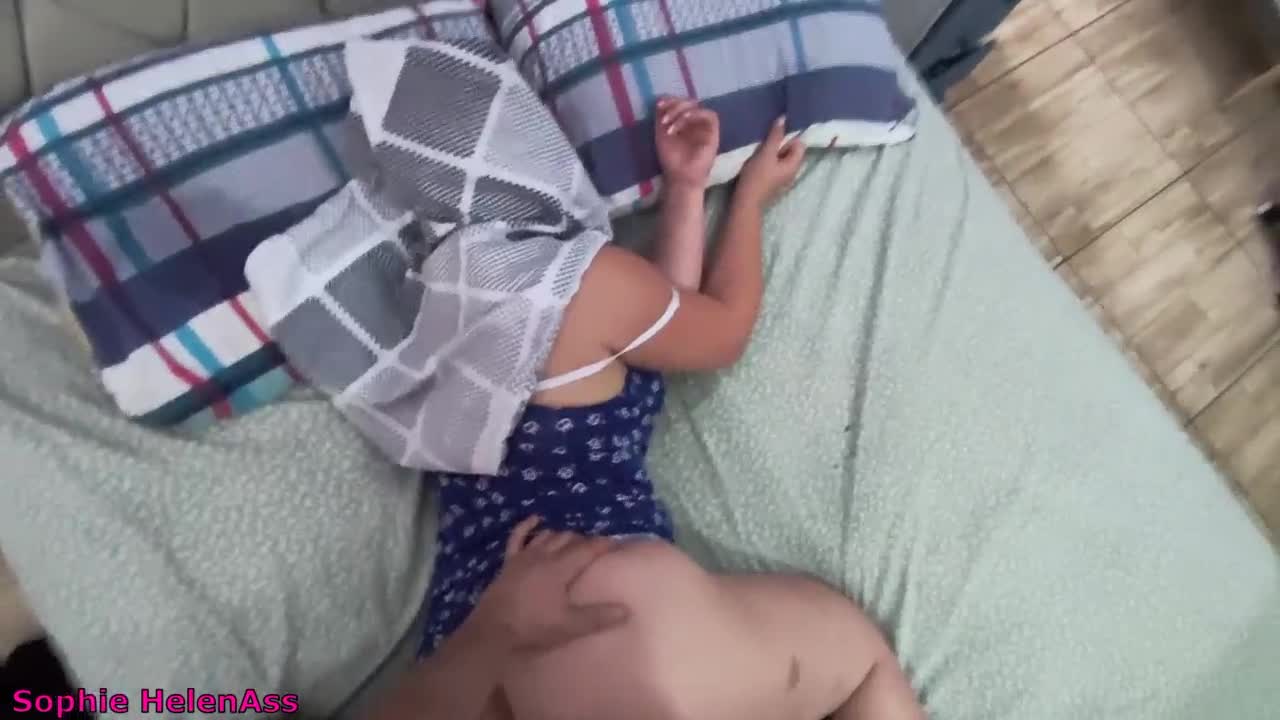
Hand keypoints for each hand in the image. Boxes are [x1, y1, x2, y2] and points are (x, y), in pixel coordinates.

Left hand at [473, 516, 628, 653]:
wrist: (492, 632)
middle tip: (595, 549)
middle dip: (584, 540)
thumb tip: (627, 610)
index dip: (602, 545)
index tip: (616, 543)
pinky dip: (527, 526)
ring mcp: (523, 557)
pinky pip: (518, 537)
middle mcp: (543, 556)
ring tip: (572, 540)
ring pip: (547, 536)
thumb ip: (598, 617)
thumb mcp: (569, 625)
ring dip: (561, 535)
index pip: (587, 549)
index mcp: (560, 568)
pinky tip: (535, 520)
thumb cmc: (533, 628)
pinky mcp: (508, 563)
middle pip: (568, 539)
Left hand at [655, 97, 719, 191]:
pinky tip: (684, 120)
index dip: (670, 100)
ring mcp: (705, 126)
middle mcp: (694, 121)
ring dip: (682, 110)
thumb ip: (661, 117)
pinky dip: (695, 114)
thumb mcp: (661, 134)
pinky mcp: (714, 132)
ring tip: (670, 124)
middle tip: (664, 119)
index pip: (680, 102)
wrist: (680, 176)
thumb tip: (661, 99)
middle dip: (674, 105)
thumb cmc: (671, 158)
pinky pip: (710, 115)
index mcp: (683, 121)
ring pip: (698, 105)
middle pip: (688, 101)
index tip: (659, 106)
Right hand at [736, 117, 805, 206]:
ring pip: (781, 160)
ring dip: (772, 153)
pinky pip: (774, 168)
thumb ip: (775, 136)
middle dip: (780, 145)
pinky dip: (768, 163)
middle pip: (791, 152)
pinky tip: (757, 161)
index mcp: (794, 165)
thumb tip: (784, 118)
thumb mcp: (766, 153)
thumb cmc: (757, 177)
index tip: (776, 134)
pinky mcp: (773, 184)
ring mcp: (783, 180)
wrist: (746, 202)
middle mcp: (792, 173)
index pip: (800, 145)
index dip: (789, 137)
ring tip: (760, 149)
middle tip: (765, 141)